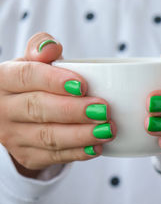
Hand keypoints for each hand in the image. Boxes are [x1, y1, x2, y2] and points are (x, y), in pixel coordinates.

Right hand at [0, 33, 115, 177]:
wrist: (22, 114)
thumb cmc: (37, 82)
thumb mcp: (36, 61)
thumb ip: (42, 48)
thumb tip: (50, 47)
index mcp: (4, 80)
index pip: (26, 76)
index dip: (54, 81)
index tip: (83, 85)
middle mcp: (3, 109)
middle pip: (38, 109)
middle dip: (74, 111)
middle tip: (103, 109)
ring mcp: (12, 136)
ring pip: (47, 137)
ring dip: (81, 135)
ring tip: (107, 129)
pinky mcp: (27, 156)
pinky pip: (53, 157)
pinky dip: (77, 153)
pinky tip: (97, 147)